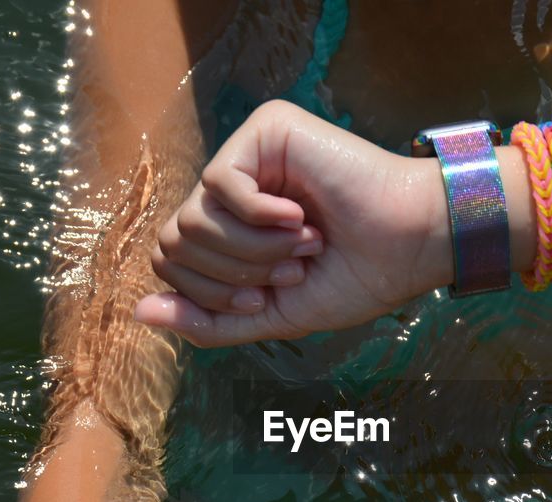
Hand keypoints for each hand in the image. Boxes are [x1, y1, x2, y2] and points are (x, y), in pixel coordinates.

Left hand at [136, 100, 451, 346]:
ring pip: (192, 219)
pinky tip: (301, 216)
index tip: (269, 295)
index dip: (212, 294)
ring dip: (254, 250)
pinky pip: (220, 184)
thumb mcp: (272, 314)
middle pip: (173, 243)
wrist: (410, 246)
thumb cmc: (355, 277)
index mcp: (230, 229)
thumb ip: (208, 320)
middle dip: (234, 274)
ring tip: (304, 242)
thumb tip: (140, 314)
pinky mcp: (264, 131)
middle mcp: (232, 189)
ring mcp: (246, 155)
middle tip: (292, 266)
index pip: (171, 263)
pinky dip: (261, 217)